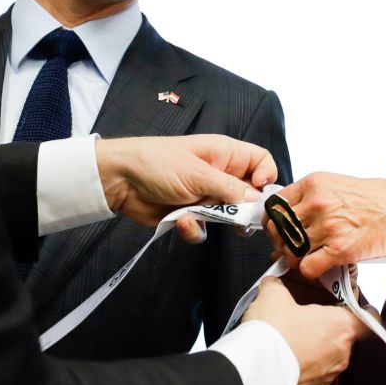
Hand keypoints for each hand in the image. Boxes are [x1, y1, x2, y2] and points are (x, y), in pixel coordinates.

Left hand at [95, 135, 276, 226]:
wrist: (119, 181)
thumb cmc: (156, 163)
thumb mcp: (197, 174)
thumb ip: (230, 189)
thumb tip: (257, 200)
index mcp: (225, 154)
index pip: (261, 162)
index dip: (267, 177)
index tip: (260, 193)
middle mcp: (219, 175)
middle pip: (249, 195)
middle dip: (245, 210)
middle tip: (242, 222)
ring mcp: (205, 196)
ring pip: (228, 217)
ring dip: (217, 222)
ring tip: (201, 217)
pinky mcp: (190, 214)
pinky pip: (204, 229)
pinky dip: (194, 229)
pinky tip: (181, 221)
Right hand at [241, 277, 362, 384]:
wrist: (254, 377)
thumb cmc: (271, 335)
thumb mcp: (272, 297)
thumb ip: (277, 287)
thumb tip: (273, 285)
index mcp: (341, 327)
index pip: (367, 315)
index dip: (359, 308)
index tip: (350, 306)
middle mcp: (341, 355)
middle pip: (343, 338)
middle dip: (326, 331)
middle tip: (305, 324)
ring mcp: (328, 380)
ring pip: (327, 362)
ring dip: (313, 354)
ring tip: (290, 348)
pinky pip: (312, 383)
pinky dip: (302, 376)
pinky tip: (285, 369)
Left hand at [277, 172, 385, 279]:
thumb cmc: (379, 200)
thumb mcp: (339, 186)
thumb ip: (312, 197)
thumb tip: (289, 216)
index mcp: (314, 183)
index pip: (275, 205)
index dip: (273, 221)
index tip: (278, 230)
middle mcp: (317, 203)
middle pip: (279, 229)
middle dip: (281, 243)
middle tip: (291, 248)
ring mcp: (328, 226)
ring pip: (291, 250)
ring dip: (297, 259)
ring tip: (309, 258)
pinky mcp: (340, 249)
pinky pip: (308, 267)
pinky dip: (311, 271)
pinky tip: (322, 266)